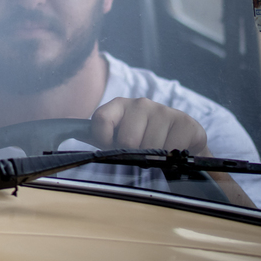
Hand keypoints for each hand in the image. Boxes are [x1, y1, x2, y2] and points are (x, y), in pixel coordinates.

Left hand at [89, 97, 208, 155]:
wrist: (183, 148)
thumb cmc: (143, 144)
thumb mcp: (118, 141)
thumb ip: (99, 139)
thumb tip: (74, 138)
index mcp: (119, 105)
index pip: (100, 119)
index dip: (104, 139)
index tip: (111, 147)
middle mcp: (141, 103)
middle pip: (127, 140)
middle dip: (133, 153)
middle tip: (141, 153)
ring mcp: (164, 111)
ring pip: (150, 147)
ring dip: (154, 157)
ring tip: (158, 153)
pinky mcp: (186, 123)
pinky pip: (172, 149)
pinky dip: (172, 157)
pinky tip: (174, 152)